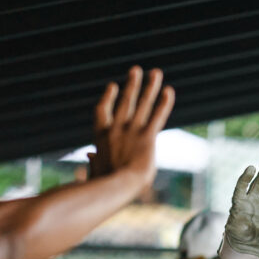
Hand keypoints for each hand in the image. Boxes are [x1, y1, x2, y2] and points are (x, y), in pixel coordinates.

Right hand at [86, 66, 174, 188]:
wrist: (116, 187)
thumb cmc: (103, 186)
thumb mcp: (95, 172)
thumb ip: (92, 162)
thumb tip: (88, 156)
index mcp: (101, 137)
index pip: (102, 111)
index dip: (107, 98)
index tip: (112, 86)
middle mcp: (116, 129)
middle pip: (125, 101)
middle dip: (132, 85)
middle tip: (136, 70)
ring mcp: (131, 131)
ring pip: (142, 104)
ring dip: (149, 87)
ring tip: (155, 73)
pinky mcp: (146, 137)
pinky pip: (158, 116)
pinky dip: (164, 103)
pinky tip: (169, 91)